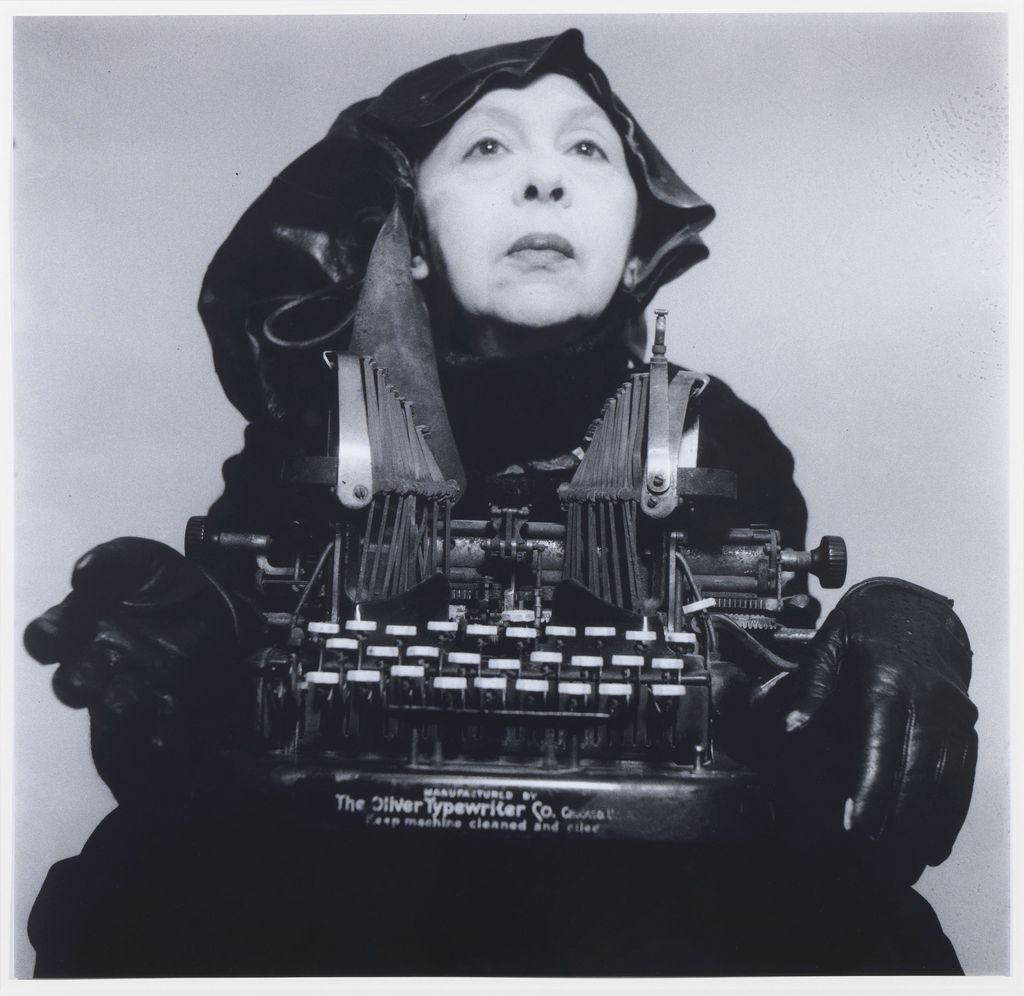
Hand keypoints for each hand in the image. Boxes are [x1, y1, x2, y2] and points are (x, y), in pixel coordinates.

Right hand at [24, 538, 254, 802]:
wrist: (221, 611)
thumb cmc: (169, 587)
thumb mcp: (144, 560)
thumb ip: (112, 560)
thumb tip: (82, 574)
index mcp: (83, 625)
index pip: (47, 636)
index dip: (48, 637)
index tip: (64, 633)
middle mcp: (99, 662)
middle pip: (73, 681)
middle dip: (80, 681)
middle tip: (94, 676)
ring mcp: (130, 688)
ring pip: (111, 709)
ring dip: (120, 706)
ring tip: (138, 696)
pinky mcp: (163, 711)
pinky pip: (156, 731)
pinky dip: (160, 734)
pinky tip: (169, 730)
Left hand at [785, 577, 977, 883]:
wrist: (915, 609)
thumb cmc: (864, 628)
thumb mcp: (827, 644)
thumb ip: (810, 686)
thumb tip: (790, 726)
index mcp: (888, 680)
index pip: (882, 744)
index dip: (872, 788)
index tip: (858, 825)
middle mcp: (927, 700)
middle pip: (917, 772)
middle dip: (899, 823)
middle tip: (877, 865)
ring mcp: (952, 715)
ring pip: (944, 782)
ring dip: (925, 828)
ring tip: (902, 866)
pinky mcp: (965, 727)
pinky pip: (961, 777)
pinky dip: (949, 813)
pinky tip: (933, 844)